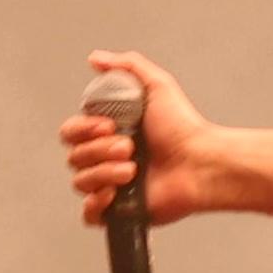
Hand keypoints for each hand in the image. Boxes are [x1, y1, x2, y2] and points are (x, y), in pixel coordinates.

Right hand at [62, 53, 219, 228]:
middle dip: (99, 151)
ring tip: (133, 169)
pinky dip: (96, 204)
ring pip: (81, 183)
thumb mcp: (157, 85)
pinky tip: (115, 194)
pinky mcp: (120, 213)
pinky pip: (90, 214)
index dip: (83, 129)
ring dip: (104, 173)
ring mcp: (113, 186)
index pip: (72, 132)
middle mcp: (107, 159)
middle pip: (74, 157)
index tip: (108, 125)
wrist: (200, 163)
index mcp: (108, 133)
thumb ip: (127, 67)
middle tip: (129, 147)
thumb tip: (96, 58)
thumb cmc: (184, 128)